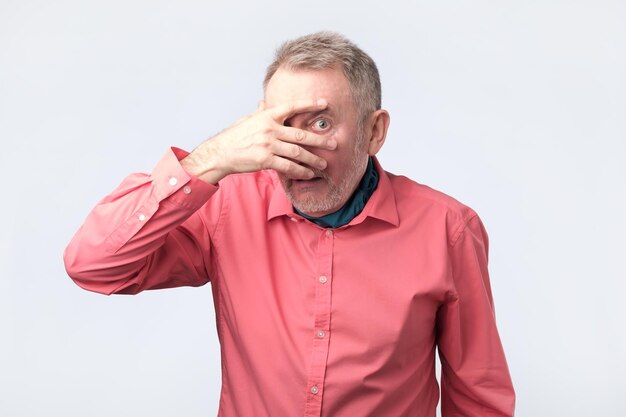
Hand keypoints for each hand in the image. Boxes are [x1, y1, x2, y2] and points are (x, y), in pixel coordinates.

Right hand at [181, 99, 336, 183]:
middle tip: (334, 144)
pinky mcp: (265, 160)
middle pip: (301, 134)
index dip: (310, 104)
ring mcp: (268, 145)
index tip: (324, 103)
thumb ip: (259, 113)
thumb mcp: (247, 120)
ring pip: (297, 152)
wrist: (220, 153)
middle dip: (320, 140)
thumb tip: (264, 103)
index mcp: (267, 116)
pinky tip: (308, 174)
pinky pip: (288, 166)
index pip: (292, 107)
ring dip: (313, 159)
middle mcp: (270, 129)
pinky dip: (300, 171)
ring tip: (323, 164)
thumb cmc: (234, 136)